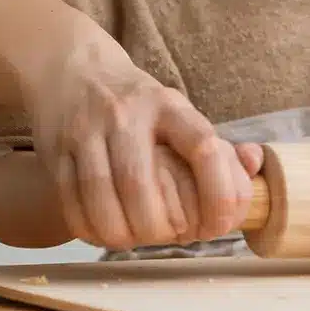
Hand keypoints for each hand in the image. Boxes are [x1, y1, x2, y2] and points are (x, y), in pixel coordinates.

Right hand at [22, 24, 258, 250]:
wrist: (74, 69)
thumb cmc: (138, 104)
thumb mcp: (178, 111)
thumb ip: (216, 145)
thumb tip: (253, 168)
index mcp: (169, 105)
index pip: (203, 146)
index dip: (218, 192)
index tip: (219, 224)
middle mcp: (127, 115)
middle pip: (141, 184)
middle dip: (159, 227)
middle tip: (170, 237)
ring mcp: (87, 132)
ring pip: (101, 198)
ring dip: (122, 234)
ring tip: (137, 240)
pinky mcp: (56, 151)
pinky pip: (71, 203)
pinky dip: (90, 229)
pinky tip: (105, 233)